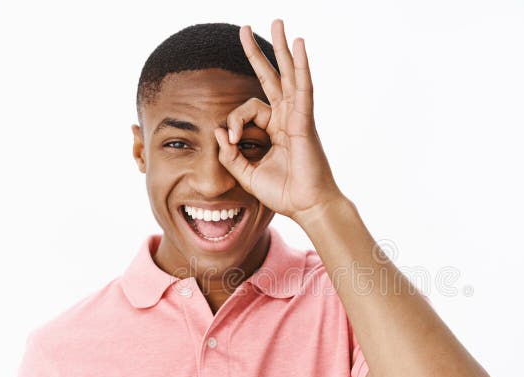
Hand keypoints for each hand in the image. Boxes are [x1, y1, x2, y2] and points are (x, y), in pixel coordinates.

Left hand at [213, 19, 344, 223]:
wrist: (307, 207)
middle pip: (272, 77)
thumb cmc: (284, 193)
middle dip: (258, 52)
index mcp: (274, 129)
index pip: (247, 109)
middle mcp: (287, 118)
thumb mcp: (247, 174)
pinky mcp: (305, 122)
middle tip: (244, 27)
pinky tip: (299, 45)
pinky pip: (303, 88)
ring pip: (289, 75)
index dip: (232, 121)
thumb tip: (216, 132)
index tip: (228, 141)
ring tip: (278, 22)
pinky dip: (302, 65)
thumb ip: (230, 156)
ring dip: (282, 48)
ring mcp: (298, 117)